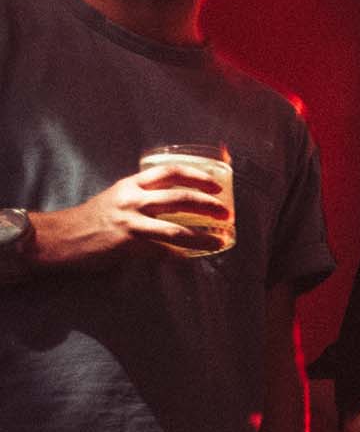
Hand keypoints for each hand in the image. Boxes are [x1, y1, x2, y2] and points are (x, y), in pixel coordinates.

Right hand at [28, 166, 229, 266]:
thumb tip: (179, 201)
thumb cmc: (93, 217)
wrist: (60, 236)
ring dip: (203, 237)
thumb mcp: (119, 196)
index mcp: (132, 183)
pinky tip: (191, 259)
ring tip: (219, 240)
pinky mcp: (127, 245)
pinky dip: (179, 256)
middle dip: (209, 205)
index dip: (198, 176)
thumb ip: (145, 195)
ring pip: (176, 229)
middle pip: (181, 197)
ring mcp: (131, 222)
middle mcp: (133, 199)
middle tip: (227, 213)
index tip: (217, 185)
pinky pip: (161, 252)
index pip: (172, 171)